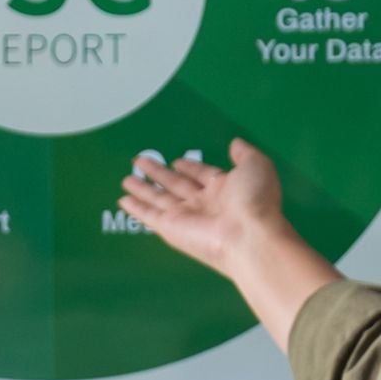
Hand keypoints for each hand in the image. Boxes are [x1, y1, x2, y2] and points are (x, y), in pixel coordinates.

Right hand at [120, 137, 283, 275]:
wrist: (248, 236)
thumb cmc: (255, 201)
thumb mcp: (256, 166)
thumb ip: (244, 153)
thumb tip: (235, 143)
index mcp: (226, 189)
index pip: (202, 175)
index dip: (189, 167)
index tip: (177, 161)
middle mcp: (205, 204)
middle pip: (176, 185)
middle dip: (160, 174)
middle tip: (142, 162)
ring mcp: (187, 217)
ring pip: (159, 199)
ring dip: (143, 188)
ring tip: (127, 178)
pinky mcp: (171, 228)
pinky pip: (150, 216)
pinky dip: (136, 208)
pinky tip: (124, 199)